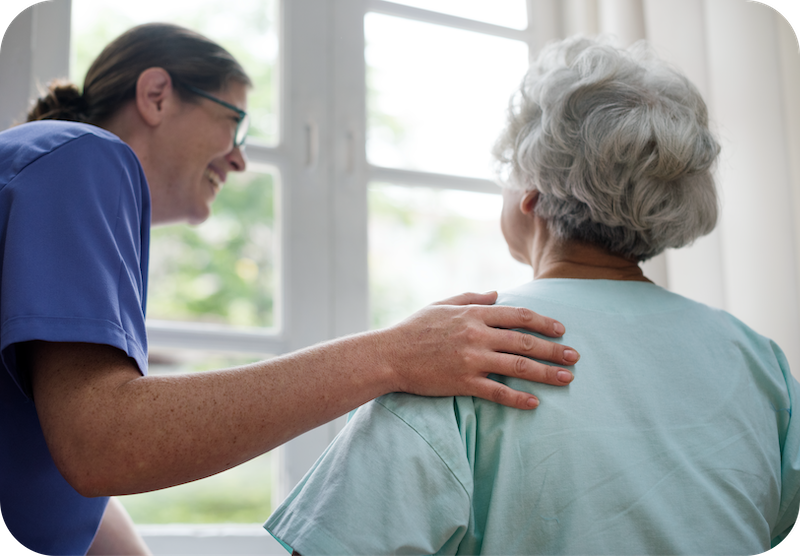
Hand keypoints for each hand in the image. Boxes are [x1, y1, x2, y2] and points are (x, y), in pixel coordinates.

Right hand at [377, 291, 578, 408]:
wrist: (389, 355)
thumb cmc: (413, 329)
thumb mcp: (442, 305)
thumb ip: (471, 298)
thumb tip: (497, 294)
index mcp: (474, 314)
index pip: (518, 316)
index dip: (544, 322)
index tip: (560, 329)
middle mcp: (477, 335)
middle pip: (525, 341)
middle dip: (554, 349)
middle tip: (575, 356)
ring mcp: (471, 359)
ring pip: (518, 366)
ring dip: (546, 373)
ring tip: (567, 378)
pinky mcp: (463, 382)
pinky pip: (497, 391)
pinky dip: (518, 398)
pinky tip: (534, 403)